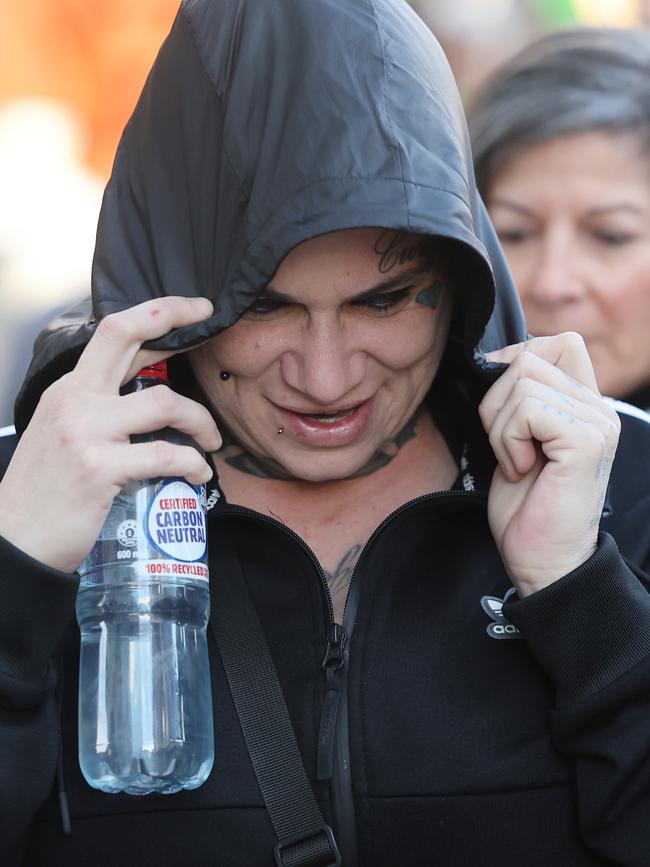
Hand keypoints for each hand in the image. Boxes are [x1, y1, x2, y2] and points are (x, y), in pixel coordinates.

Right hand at [0, 297, 221, 572]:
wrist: (17, 539)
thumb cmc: (47, 491)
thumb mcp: (64, 434)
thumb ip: (100, 412)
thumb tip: (147, 401)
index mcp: (68, 390)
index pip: (113, 332)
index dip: (157, 313)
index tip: (193, 308)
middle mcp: (75, 400)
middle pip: (126, 336)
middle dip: (175, 319)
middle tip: (212, 325)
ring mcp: (87, 432)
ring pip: (166, 402)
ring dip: (201, 421)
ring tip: (210, 442)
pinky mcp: (100, 467)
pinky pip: (166, 455)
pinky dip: (193, 464)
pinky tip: (199, 473)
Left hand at [479, 333, 619, 596]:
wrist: (542, 560)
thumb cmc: (526, 506)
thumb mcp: (517, 440)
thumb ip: (520, 399)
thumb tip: (493, 360)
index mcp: (586, 404)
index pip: (560, 342)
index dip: (518, 360)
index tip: (500, 404)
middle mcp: (599, 408)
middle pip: (530, 357)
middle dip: (497, 401)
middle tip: (507, 445)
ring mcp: (596, 422)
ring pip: (523, 382)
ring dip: (500, 427)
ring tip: (517, 463)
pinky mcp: (585, 440)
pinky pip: (527, 409)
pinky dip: (508, 440)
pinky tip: (521, 470)